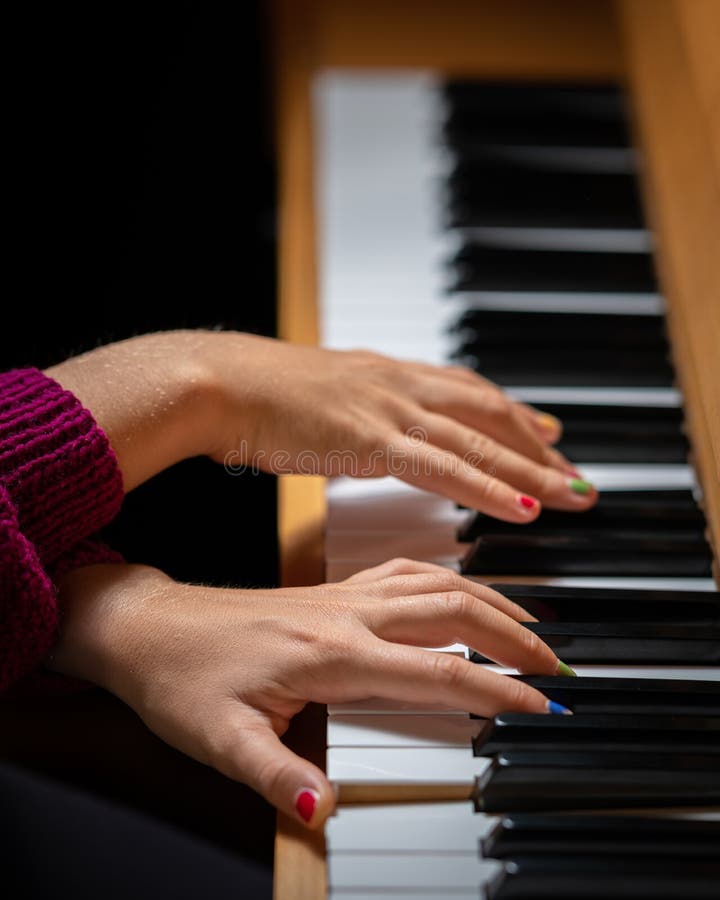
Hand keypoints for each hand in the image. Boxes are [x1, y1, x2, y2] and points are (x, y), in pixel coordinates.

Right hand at [48, 331, 596, 521]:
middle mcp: (399, 384)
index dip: (511, 414)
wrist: (217, 382)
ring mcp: (389, 408)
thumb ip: (354, 413)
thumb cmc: (255, 395)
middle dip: (537, 445)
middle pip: (488, 413)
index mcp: (387, 374)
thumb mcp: (320, 398)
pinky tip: (523, 509)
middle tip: (575, 472)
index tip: (544, 432)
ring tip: (573, 495)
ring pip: (478, 441)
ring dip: (531, 470)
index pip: (467, 392)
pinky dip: (488, 488)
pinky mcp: (372, 439)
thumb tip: (366, 433)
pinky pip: (443, 468)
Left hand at [50, 558, 568, 829]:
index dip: (497, 690)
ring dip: (490, 599)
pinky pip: (408, 571)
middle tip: (558, 664)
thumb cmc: (181, 680)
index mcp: (330, 654)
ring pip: (436, 583)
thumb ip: (274, 774)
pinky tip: (462, 588)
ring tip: (530, 624)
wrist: (149, 626)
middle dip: (514, 637)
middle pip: (453, 614)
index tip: (543, 704)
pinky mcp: (334, 590)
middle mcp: (346, 616)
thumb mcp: (218, 740)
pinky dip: (450, 577)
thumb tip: (325, 808)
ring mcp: (342, 596)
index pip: (436, 672)